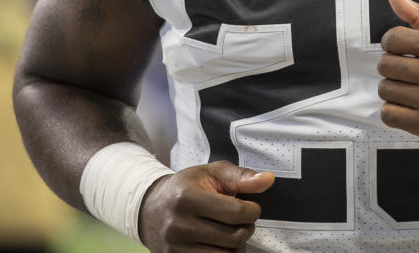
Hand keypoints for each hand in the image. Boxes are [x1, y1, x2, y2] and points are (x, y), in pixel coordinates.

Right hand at [137, 162, 273, 251]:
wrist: (150, 208)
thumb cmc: (185, 188)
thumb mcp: (211, 173)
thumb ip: (241, 177)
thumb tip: (268, 180)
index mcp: (188, 197)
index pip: (237, 212)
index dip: (253, 211)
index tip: (250, 207)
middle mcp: (179, 225)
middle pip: (234, 237)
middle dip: (246, 228)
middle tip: (241, 221)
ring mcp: (175, 247)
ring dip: (237, 246)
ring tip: (231, 232)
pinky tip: (221, 244)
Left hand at [377, 0, 418, 146]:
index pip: (393, 38)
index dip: (392, 42)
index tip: (401, 48)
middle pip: (386, 65)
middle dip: (391, 65)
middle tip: (406, 69)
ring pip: (385, 89)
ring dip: (392, 88)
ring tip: (409, 87)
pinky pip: (389, 114)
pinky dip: (394, 110)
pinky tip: (408, 105)